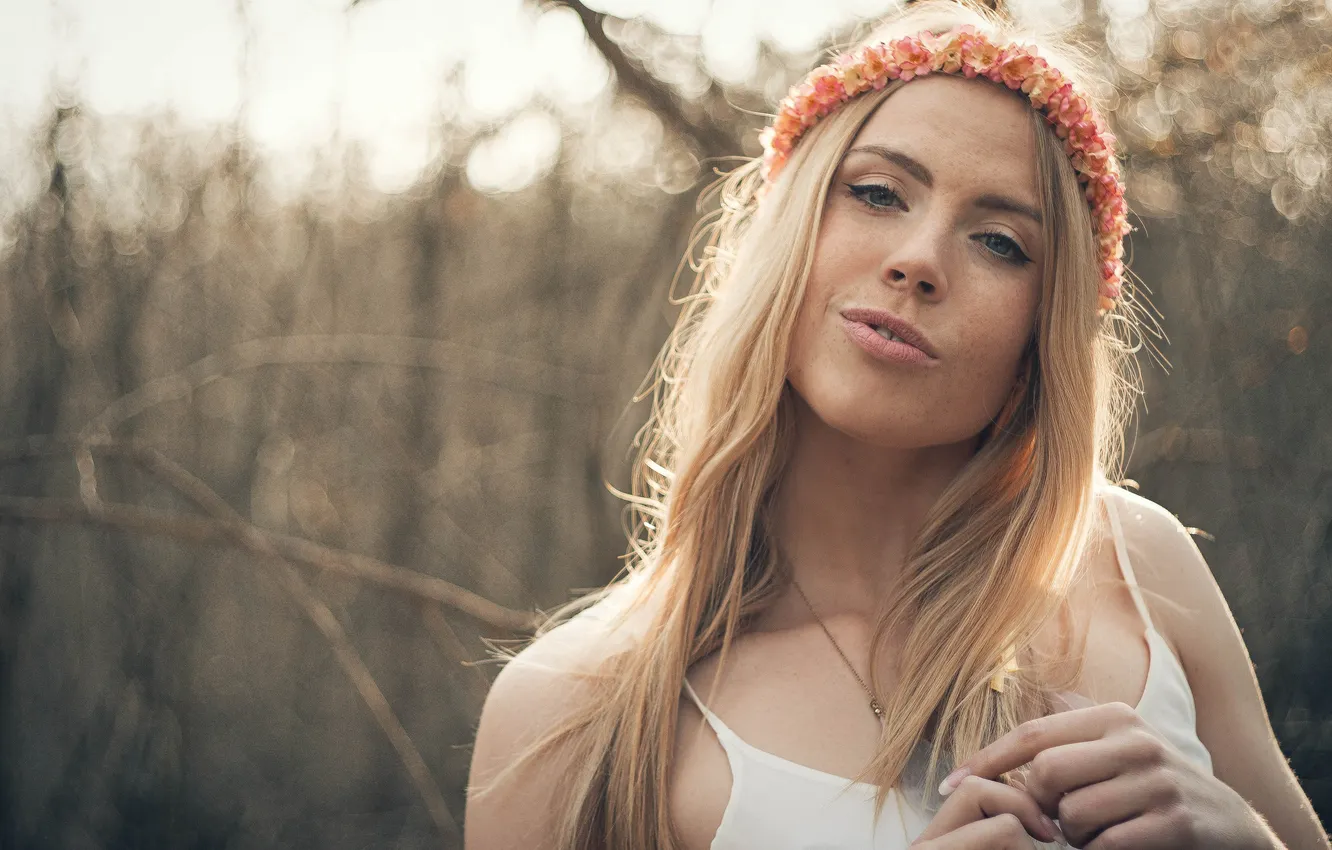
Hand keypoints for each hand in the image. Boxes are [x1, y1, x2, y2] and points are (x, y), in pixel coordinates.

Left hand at [939, 702, 1275, 848]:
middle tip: (1057, 822)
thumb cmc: (1154, 789)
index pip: (1031, 735)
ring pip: (1073, 816)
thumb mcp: (1117, 750)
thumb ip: (1065, 745)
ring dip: (1074, 837)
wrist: (1231, 826)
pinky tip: (1117, 847)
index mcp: (1113, 717)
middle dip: (1041, 806)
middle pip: (1047, 775)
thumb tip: (984, 758)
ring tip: (1096, 834)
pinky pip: (1105, 846)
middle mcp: (1135, 741)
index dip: (986, 760)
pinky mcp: (1174, 822)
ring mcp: (1157, 781)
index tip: (949, 784)